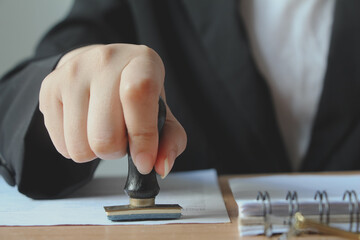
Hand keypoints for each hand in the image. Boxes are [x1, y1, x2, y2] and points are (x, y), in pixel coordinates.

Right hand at [39, 44, 186, 177]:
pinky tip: (85, 127)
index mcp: (141, 61)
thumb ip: (171, 139)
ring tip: (103, 130)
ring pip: (80, 146)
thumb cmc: (135, 92)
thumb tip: (161, 166)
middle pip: (105, 135)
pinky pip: (61, 145)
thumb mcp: (161, 111)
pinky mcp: (49, 87)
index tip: (144, 162)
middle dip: (117, 151)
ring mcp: (72, 72)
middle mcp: (104, 60)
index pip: (137, 95)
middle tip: (122, 137)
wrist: (99, 69)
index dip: (142, 136)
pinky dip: (77, 147)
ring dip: (96, 151)